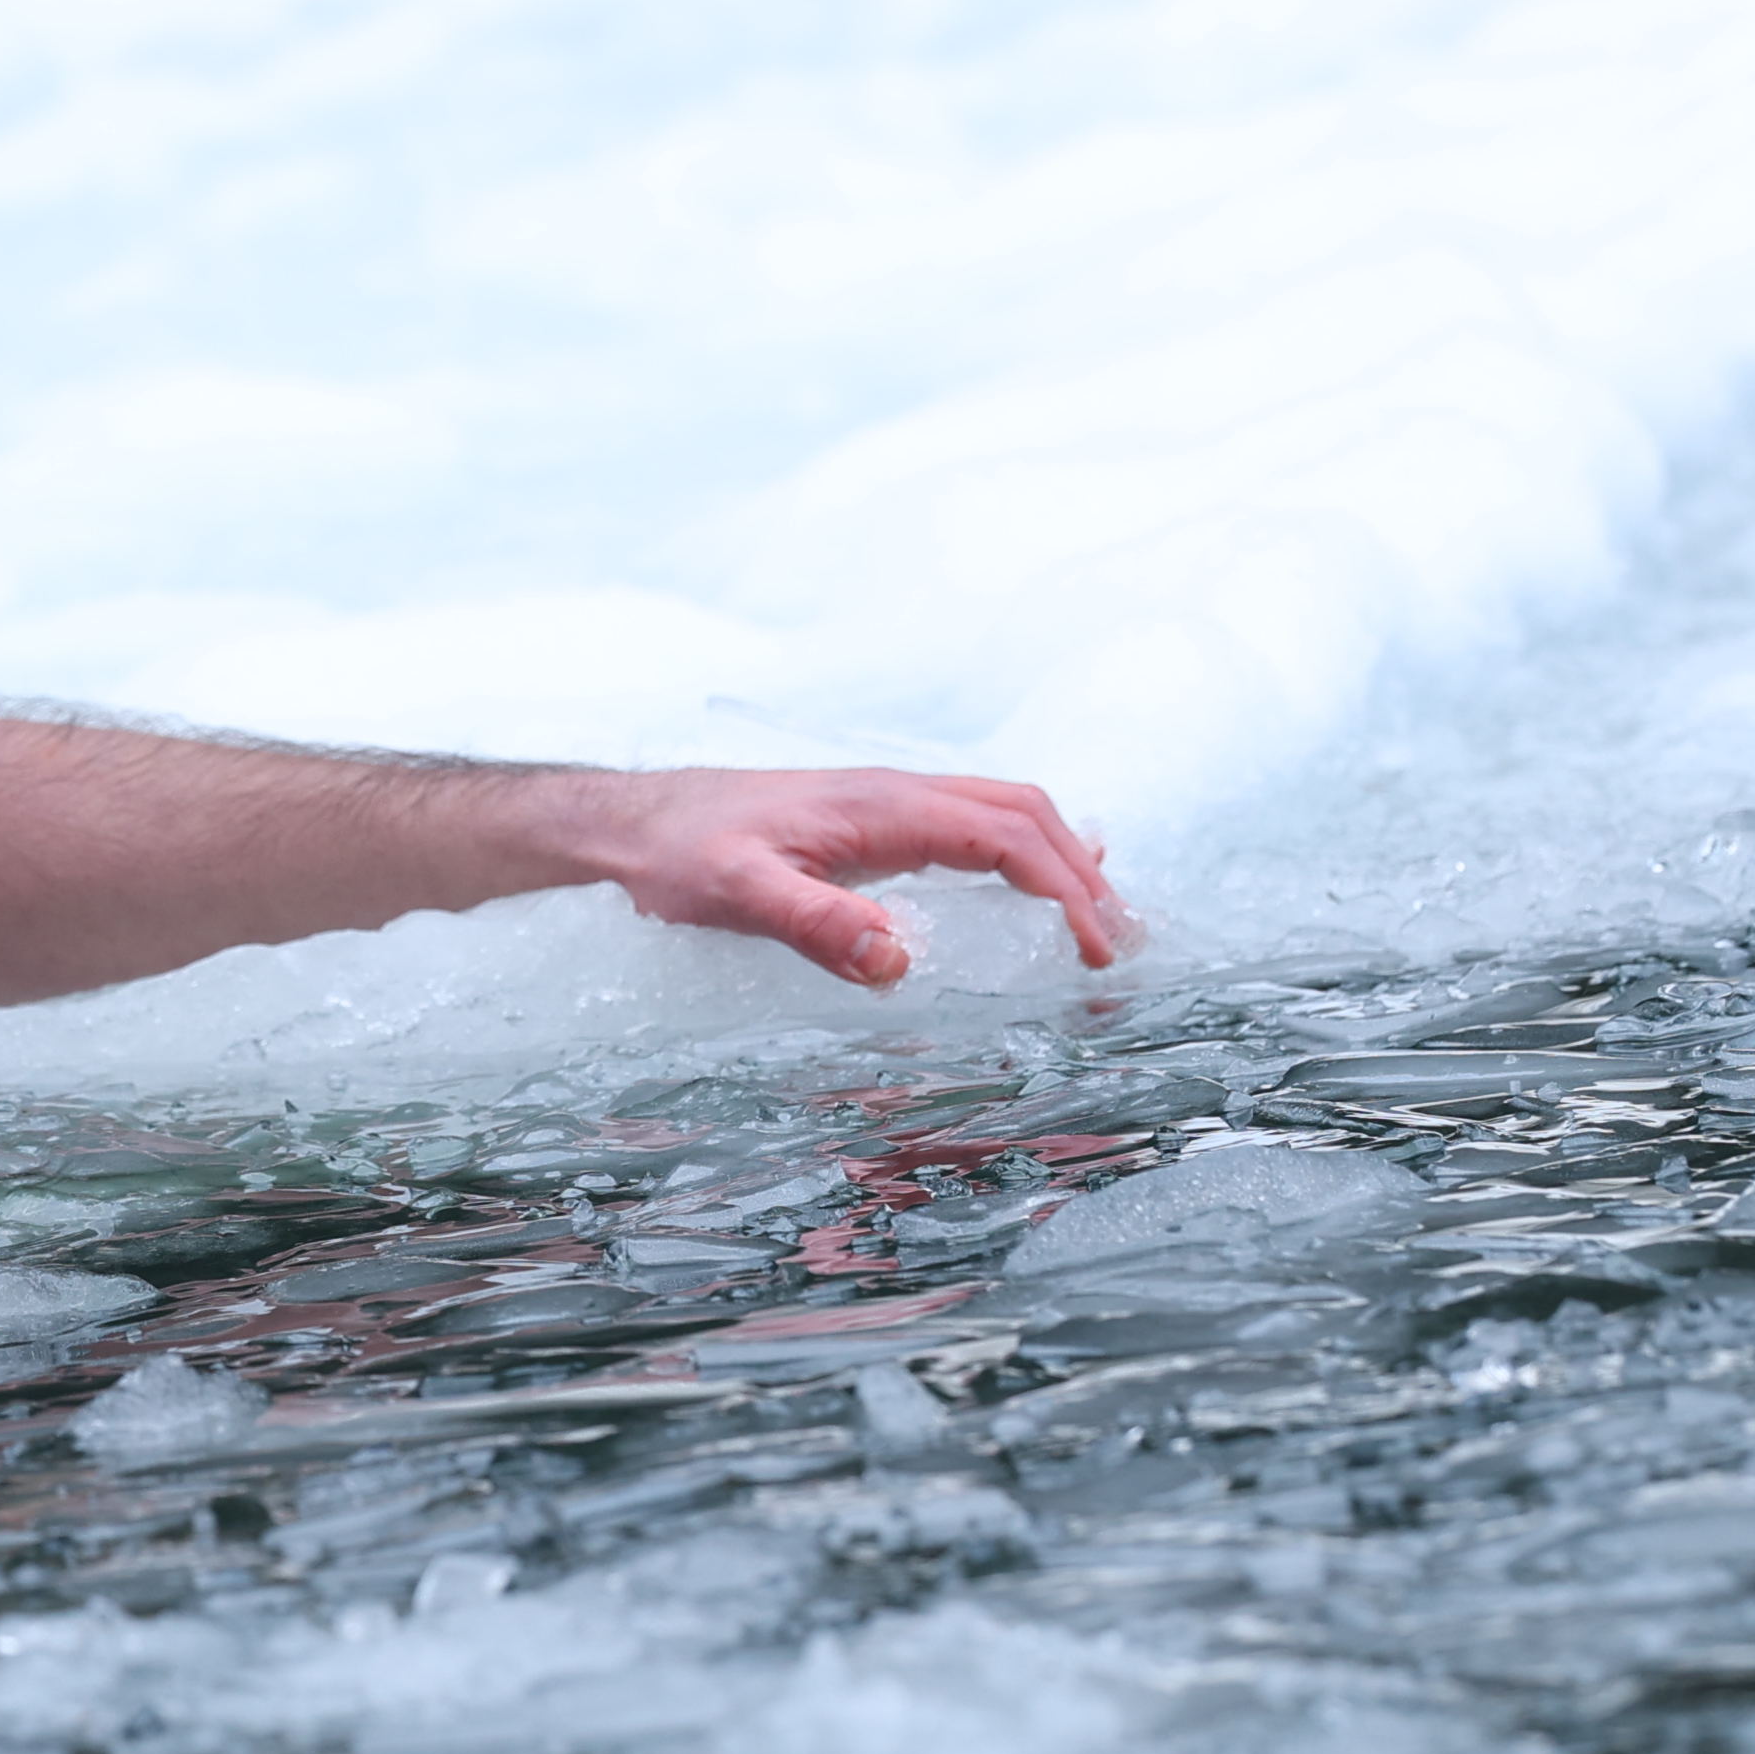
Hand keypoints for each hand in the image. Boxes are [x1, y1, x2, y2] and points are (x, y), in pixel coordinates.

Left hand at [596, 767, 1126, 987]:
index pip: (1005, 836)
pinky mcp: (872, 820)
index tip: (1096, 950)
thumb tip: (901, 960)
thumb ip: (817, 924)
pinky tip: (1040, 878)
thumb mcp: (738, 896)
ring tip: (1104, 918)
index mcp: (883, 806)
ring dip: (1062, 857)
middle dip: (1083, 874)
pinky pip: (970, 821)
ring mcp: (887, 802)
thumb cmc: (681, 856)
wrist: (632, 821)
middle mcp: (897, 793)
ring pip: (1002, 811)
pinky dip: (1024, 847)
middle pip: (1022, 813)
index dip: (1064, 889)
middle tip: (1122, 945)